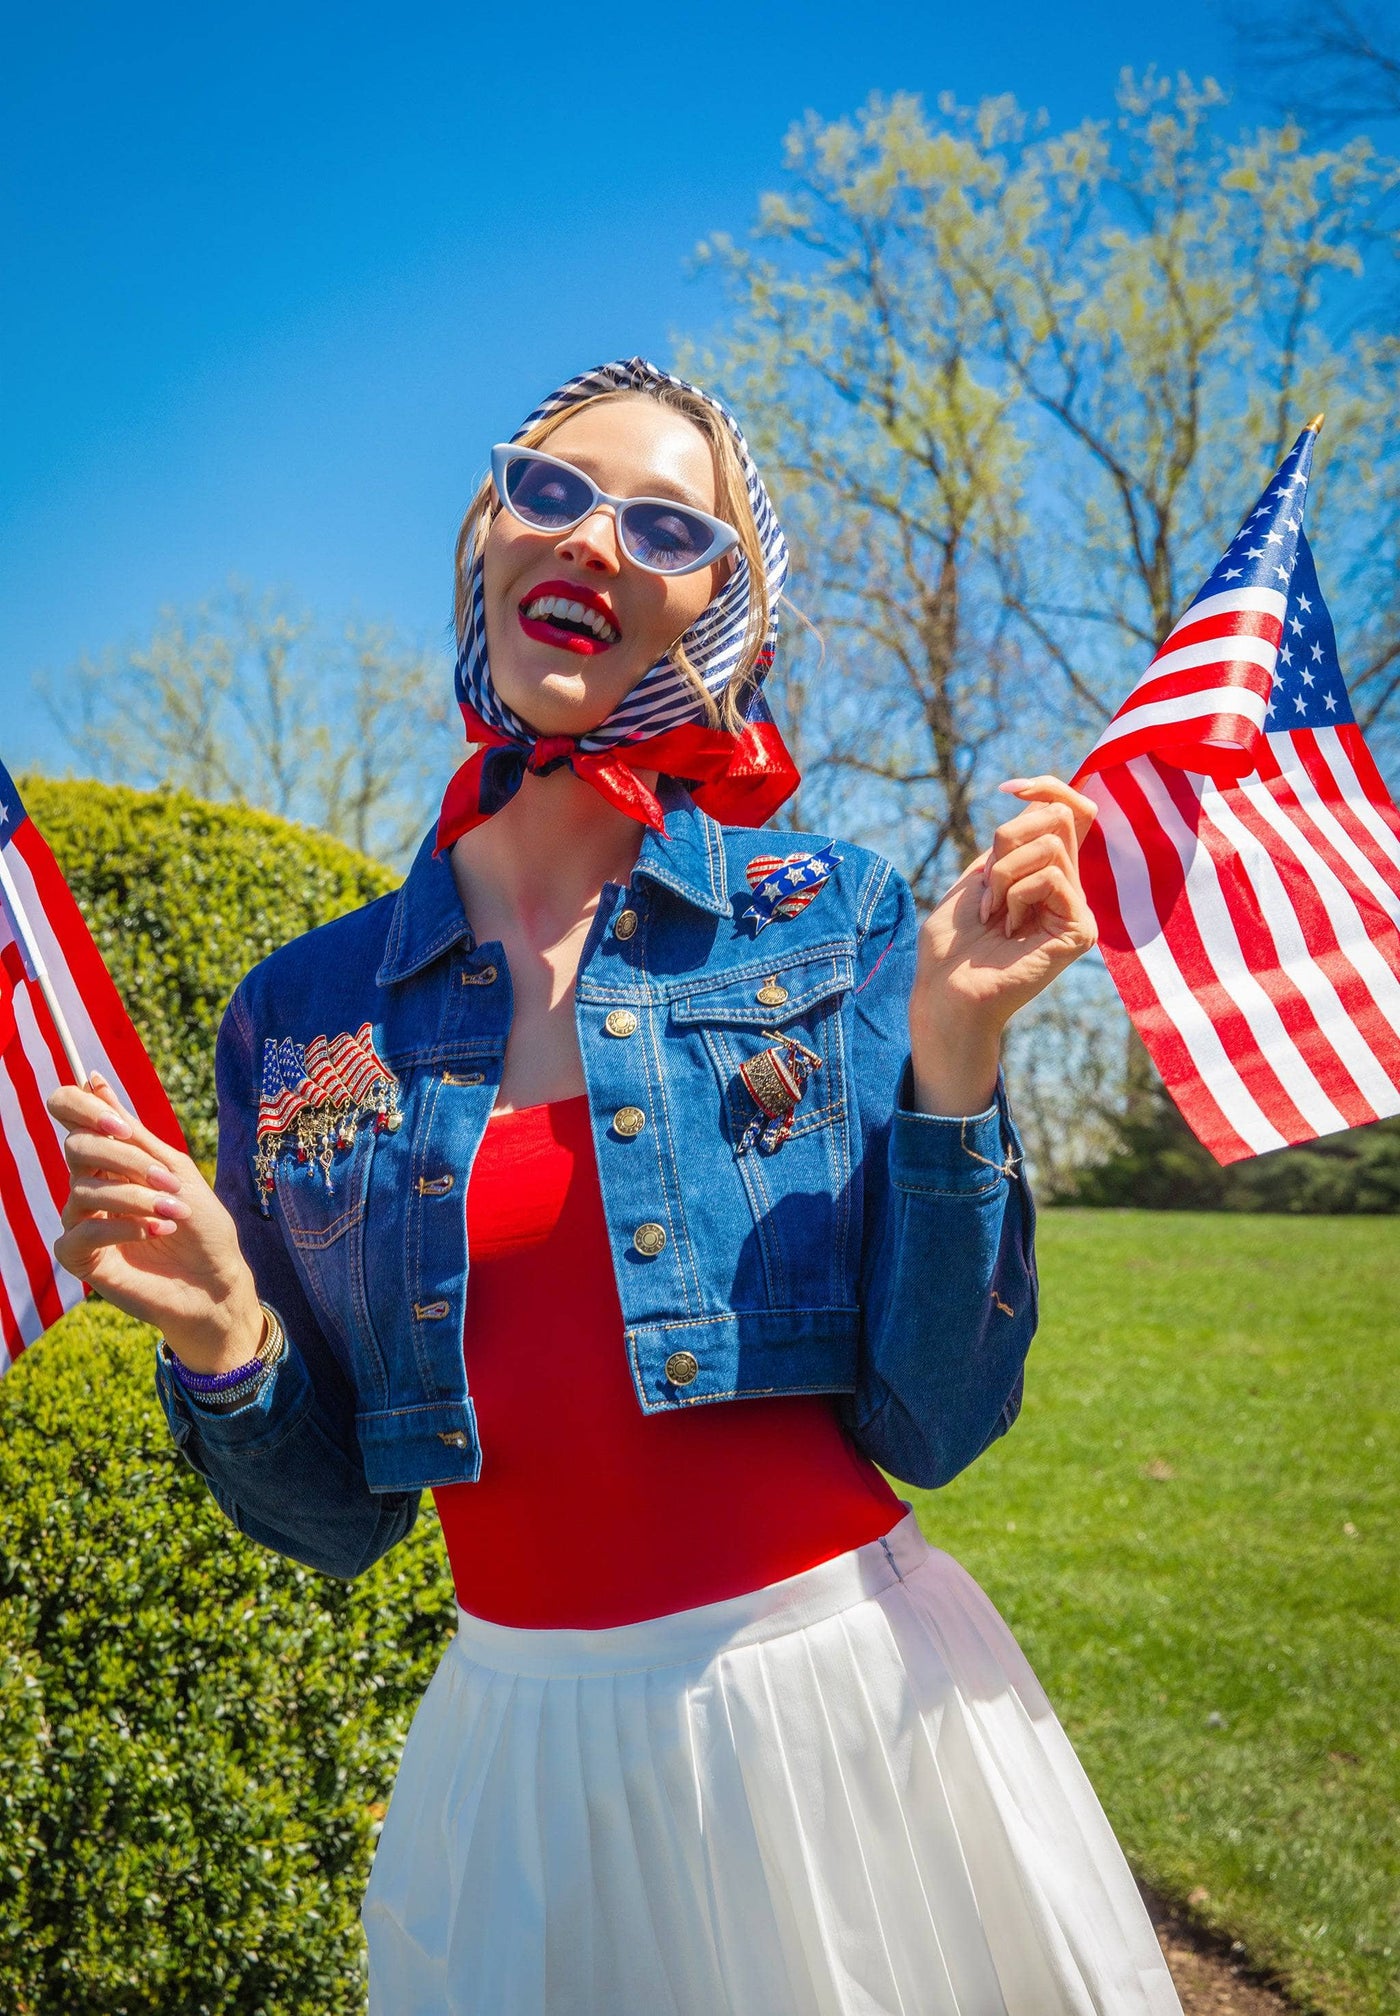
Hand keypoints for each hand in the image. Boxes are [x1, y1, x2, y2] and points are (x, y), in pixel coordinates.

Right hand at [45, 1073, 262, 1374]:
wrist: (216, 1283)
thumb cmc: (202, 1226)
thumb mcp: (175, 1170)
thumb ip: (133, 1132)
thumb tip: (92, 1078)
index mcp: (110, 1157)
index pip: (69, 1114)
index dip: (82, 1108)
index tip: (121, 1127)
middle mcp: (90, 1184)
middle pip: (76, 1148)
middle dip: (124, 1159)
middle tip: (167, 1179)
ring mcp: (81, 1220)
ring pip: (83, 1190)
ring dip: (136, 1198)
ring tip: (174, 1213)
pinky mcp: (79, 1257)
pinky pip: (82, 1231)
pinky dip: (123, 1227)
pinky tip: (156, 1233)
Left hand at [909, 775, 1098, 1114]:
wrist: (945, 992)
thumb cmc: (952, 944)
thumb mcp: (979, 876)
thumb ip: (1014, 842)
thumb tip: (1043, 800)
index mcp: (1047, 874)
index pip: (1073, 811)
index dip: (1048, 787)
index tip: (1009, 789)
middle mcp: (1069, 889)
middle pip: (1060, 817)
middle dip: (1008, 840)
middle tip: (986, 886)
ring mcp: (1078, 910)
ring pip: (1051, 846)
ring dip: (1004, 874)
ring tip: (992, 914)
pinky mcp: (1080, 929)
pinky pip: (1052, 877)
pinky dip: (1015, 894)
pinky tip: (1007, 929)